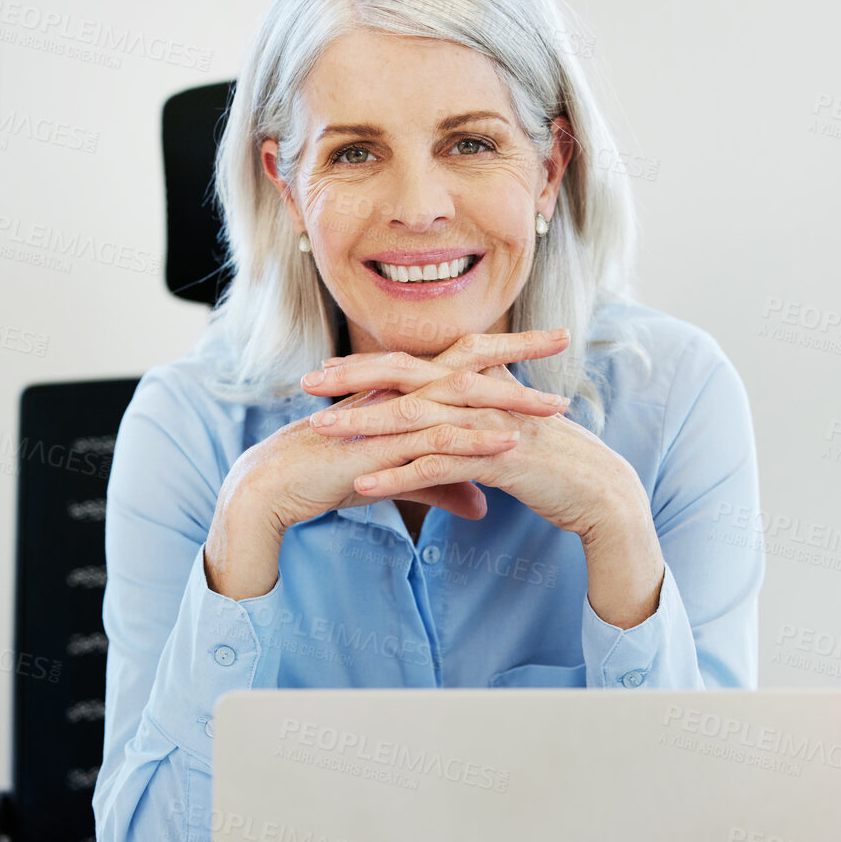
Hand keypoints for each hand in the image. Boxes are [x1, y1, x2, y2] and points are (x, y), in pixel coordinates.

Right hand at [202, 331, 571, 599]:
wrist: (274, 486)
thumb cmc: (330, 475)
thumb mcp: (399, 478)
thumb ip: (442, 483)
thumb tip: (483, 504)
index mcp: (405, 390)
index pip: (463, 359)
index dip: (508, 349)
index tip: (551, 342)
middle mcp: (400, 392)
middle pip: (468, 359)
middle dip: (519, 349)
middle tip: (566, 337)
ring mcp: (390, 415)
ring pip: (459, 397)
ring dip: (511, 400)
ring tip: (556, 407)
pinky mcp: (380, 445)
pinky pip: (434, 439)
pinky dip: (474, 440)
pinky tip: (508, 444)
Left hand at [302, 329, 667, 627]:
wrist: (603, 494)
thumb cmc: (554, 466)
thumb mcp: (506, 434)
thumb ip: (475, 419)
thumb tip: (446, 418)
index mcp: (481, 386)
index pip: (416, 367)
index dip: (369, 365)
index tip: (327, 369)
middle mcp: (482, 396)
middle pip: (407, 379)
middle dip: (353, 379)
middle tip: (305, 383)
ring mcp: (490, 425)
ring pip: (416, 419)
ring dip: (364, 425)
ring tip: (320, 432)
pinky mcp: (499, 459)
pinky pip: (438, 465)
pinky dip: (398, 474)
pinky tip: (362, 484)